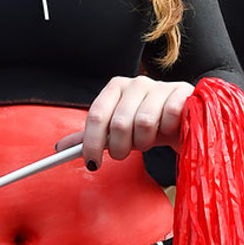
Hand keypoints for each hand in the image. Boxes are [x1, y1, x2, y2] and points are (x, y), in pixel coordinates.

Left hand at [57, 76, 194, 167]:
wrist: (183, 123)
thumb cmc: (148, 127)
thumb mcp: (117, 132)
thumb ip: (92, 137)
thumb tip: (60, 148)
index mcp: (115, 87)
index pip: (96, 115)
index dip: (92, 142)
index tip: (93, 162)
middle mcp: (136, 82)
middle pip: (119, 123)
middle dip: (121, 147)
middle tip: (125, 153)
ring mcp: (160, 85)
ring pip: (143, 122)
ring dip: (145, 141)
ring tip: (148, 141)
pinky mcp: (182, 92)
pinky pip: (168, 115)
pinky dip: (167, 130)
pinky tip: (168, 130)